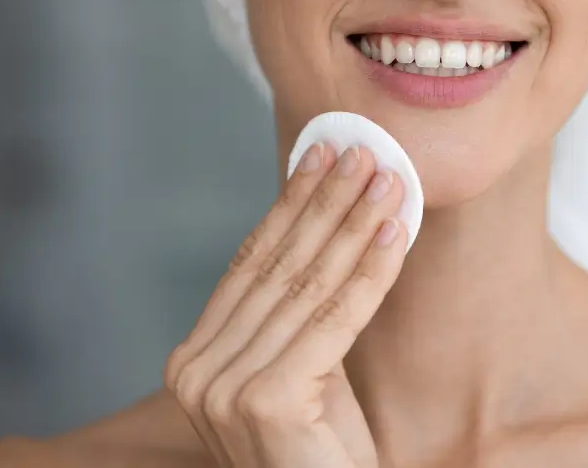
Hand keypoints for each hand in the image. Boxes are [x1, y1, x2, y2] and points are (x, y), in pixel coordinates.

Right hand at [165, 143, 407, 467]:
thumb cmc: (320, 450)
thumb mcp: (299, 368)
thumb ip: (294, 311)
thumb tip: (324, 219)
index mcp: (192, 360)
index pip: (250, 264)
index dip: (288, 205)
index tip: (320, 154)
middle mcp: (196, 374)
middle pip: (278, 268)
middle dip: (325, 202)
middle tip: (362, 151)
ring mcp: (225, 391)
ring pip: (308, 286)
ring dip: (355, 225)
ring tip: (388, 180)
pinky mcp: (268, 403)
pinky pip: (336, 319)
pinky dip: (371, 272)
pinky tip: (395, 233)